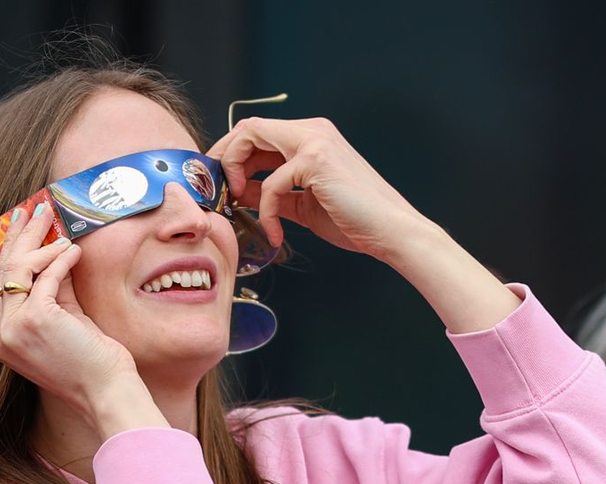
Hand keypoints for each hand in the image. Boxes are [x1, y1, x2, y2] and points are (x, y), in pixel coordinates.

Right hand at [0, 205, 158, 437]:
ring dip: (40, 241)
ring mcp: (13, 328)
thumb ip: (50, 292)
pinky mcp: (35, 318)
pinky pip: (46, 276)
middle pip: (4, 271)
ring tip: (56, 224)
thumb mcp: (60, 323)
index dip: (10, 252)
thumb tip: (51, 252)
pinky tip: (74, 251)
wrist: (105, 393)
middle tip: (35, 210)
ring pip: (20, 268)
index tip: (21, 227)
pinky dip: (61, 259)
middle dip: (21, 236)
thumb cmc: (88, 363)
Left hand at [207, 117, 518, 331]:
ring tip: (238, 206)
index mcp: (311, 138)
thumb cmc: (352, 221)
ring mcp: (313, 141)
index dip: (232, 155)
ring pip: (251, 137)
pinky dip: (266, 212)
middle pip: (248, 127)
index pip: (258, 132)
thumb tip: (242, 193)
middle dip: (224, 158)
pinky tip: (275, 234)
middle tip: (217, 192)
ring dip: (235, 173)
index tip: (220, 183)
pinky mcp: (314, 161)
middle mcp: (312, 131)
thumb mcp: (303, 205)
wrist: (388, 231)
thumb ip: (274, 194)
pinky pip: (271, 183)